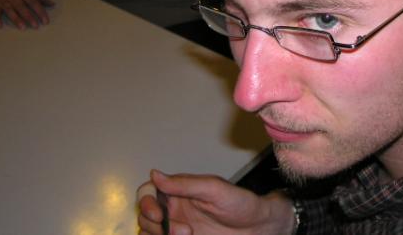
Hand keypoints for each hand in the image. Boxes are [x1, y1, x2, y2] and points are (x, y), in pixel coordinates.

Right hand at [137, 169, 295, 234]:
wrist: (258, 227)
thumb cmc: (241, 204)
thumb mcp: (213, 189)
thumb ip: (184, 184)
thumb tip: (155, 174)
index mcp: (179, 191)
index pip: (147, 192)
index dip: (146, 202)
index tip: (160, 214)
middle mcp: (175, 208)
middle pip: (145, 215)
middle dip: (157, 224)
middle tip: (183, 230)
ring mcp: (177, 226)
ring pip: (149, 231)